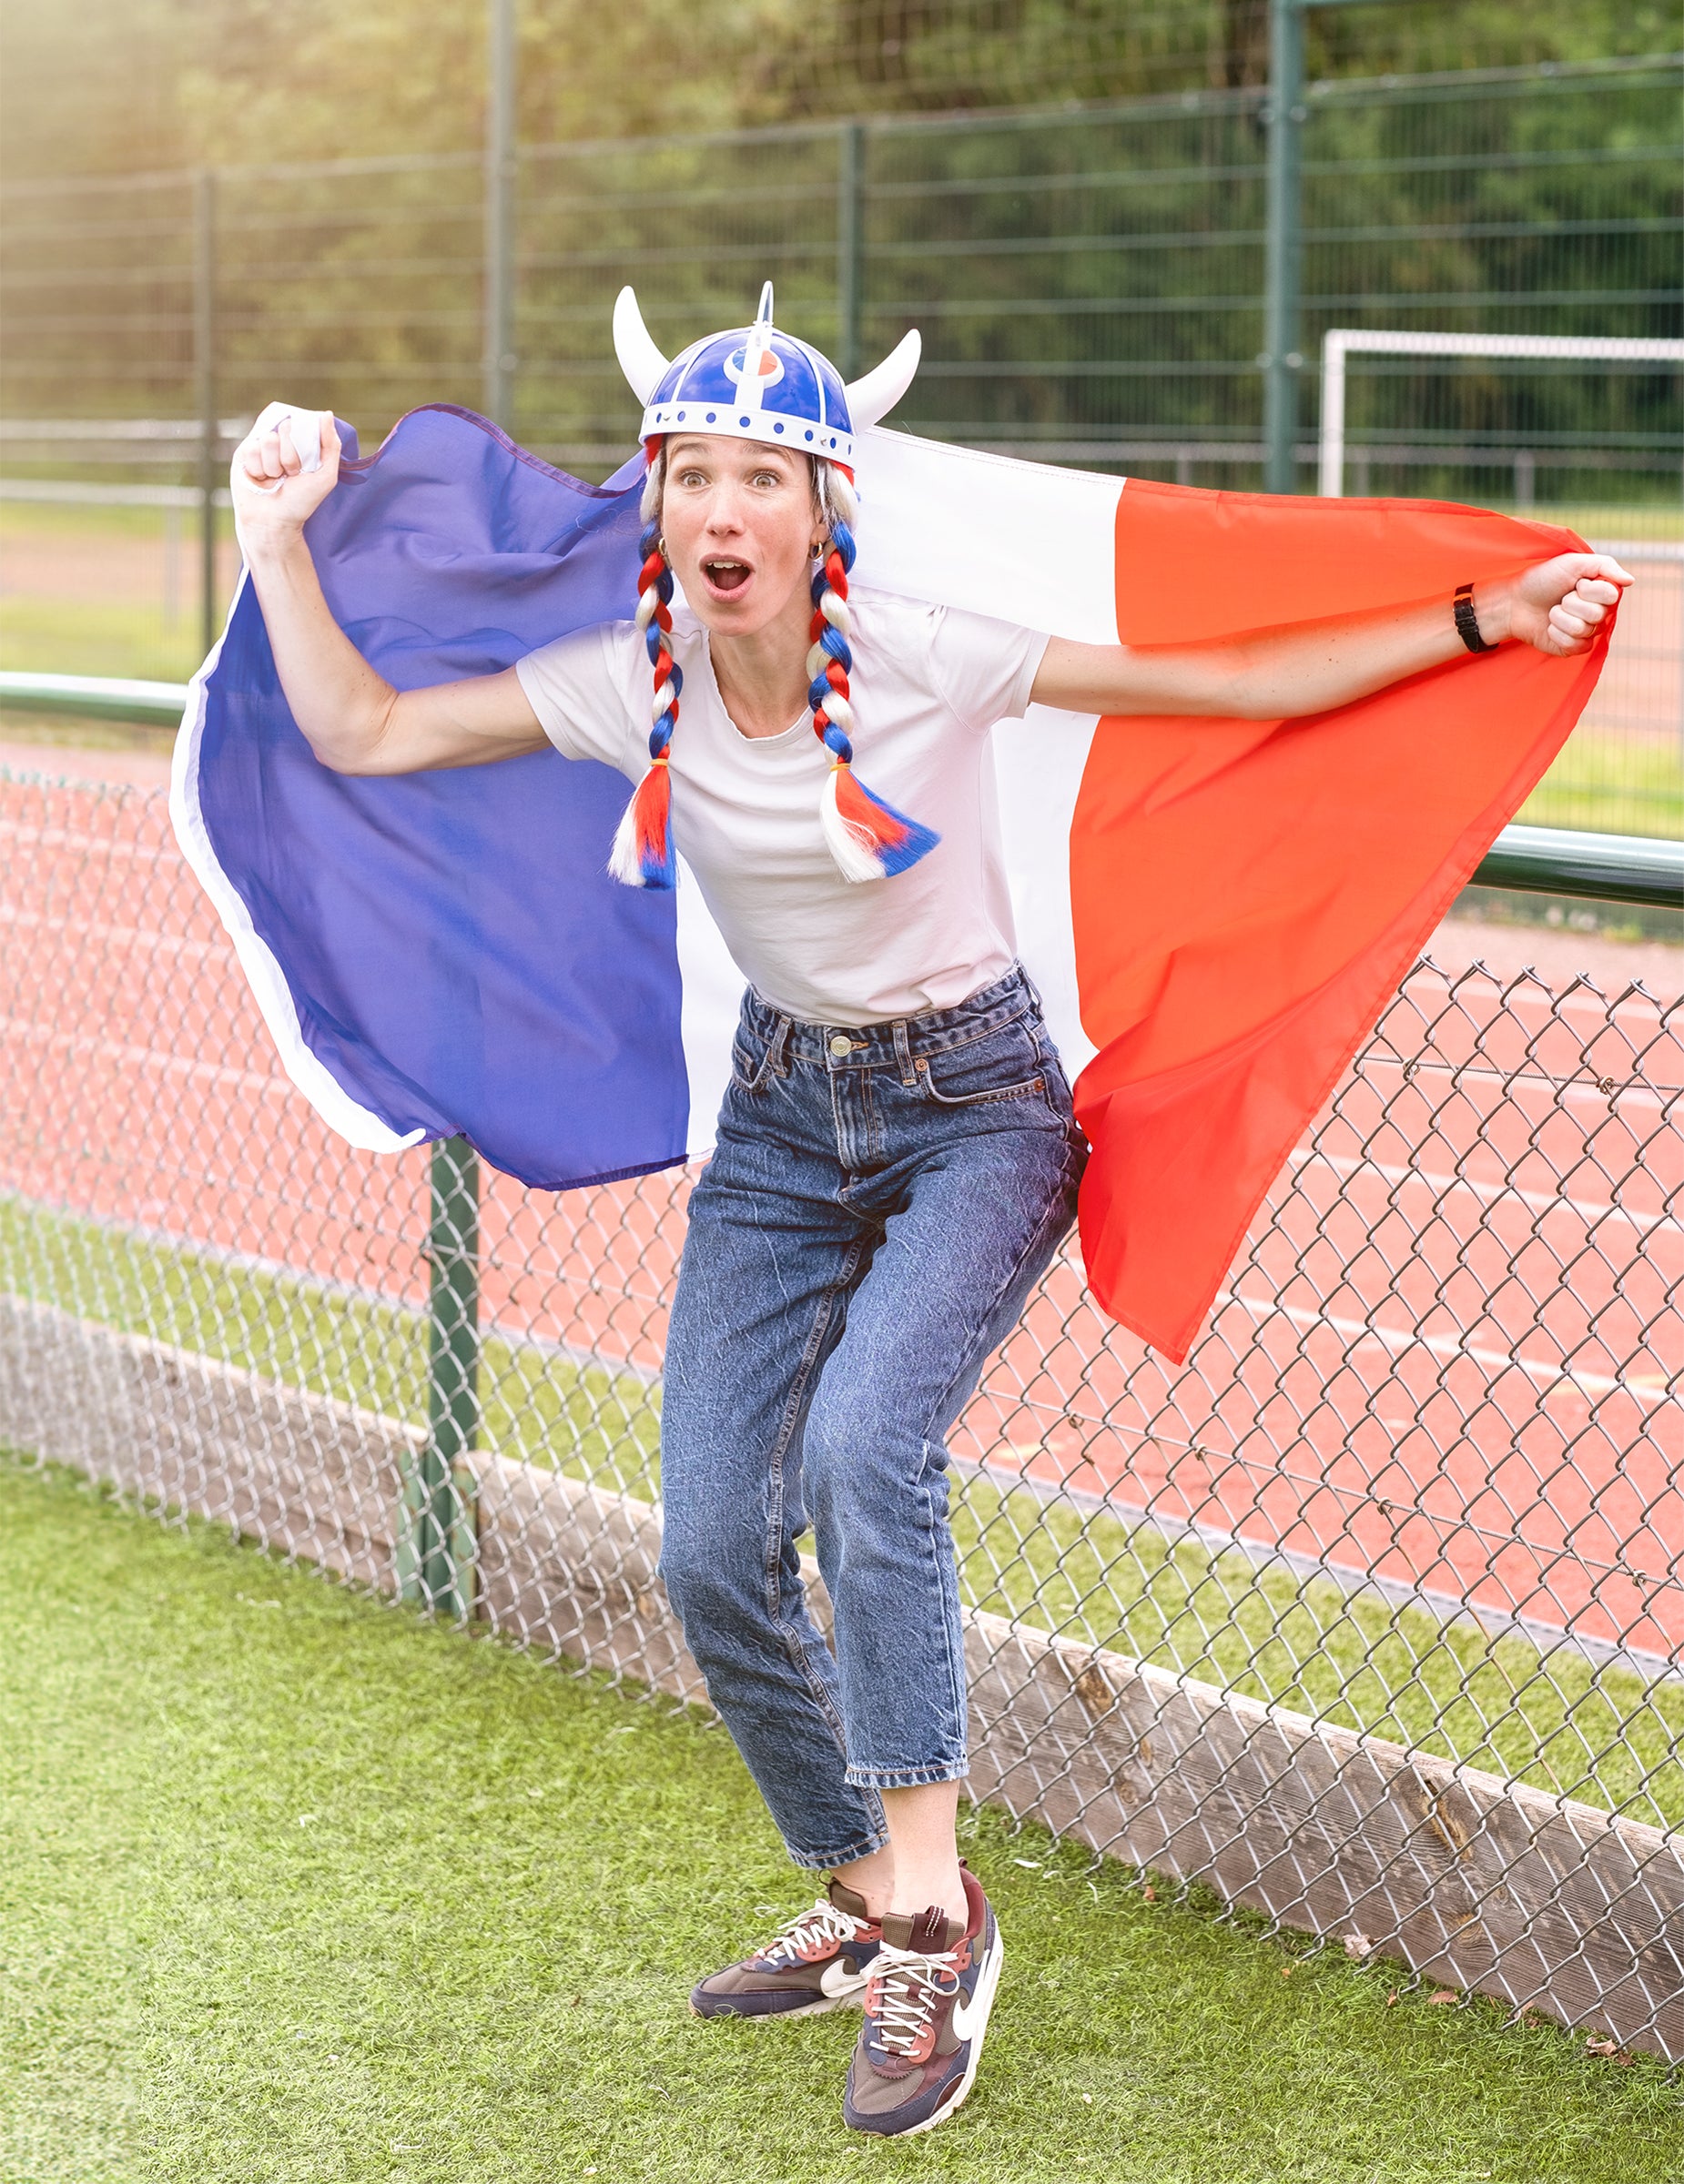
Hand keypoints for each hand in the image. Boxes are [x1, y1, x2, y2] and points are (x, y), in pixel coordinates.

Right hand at [231, 403, 341, 554]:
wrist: (274, 522)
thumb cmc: (301, 502)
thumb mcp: (326, 476)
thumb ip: (331, 445)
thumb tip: (326, 414)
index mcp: (300, 444)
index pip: (301, 424)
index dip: (303, 444)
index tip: (305, 466)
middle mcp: (281, 442)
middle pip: (284, 429)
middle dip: (291, 457)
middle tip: (290, 475)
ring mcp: (262, 446)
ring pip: (268, 440)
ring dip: (274, 466)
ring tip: (274, 480)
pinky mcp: (244, 453)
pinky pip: (252, 449)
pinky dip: (259, 468)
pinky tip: (260, 479)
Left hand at [1495, 552, 1631, 657]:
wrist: (1514, 602)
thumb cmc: (1543, 579)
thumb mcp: (1573, 562)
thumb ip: (1605, 566)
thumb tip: (1631, 581)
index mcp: (1603, 591)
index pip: (1611, 595)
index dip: (1589, 589)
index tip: (1576, 583)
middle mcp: (1599, 612)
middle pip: (1598, 614)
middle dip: (1571, 603)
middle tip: (1561, 598)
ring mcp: (1588, 631)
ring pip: (1585, 629)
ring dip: (1561, 618)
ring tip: (1552, 611)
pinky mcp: (1574, 648)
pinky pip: (1576, 646)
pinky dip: (1557, 634)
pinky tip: (1550, 628)